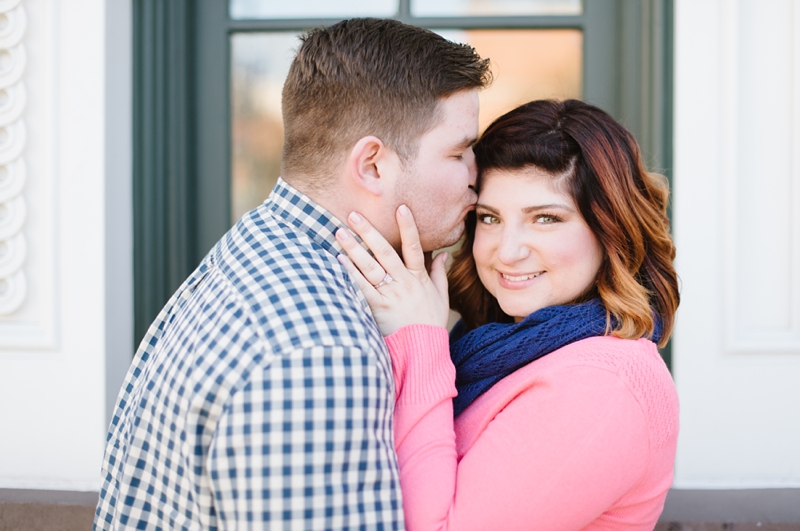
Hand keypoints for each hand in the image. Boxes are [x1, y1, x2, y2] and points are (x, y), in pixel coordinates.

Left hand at [336, 205, 449, 335]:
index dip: (408, 227)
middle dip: (369, 232)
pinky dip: (349, 273)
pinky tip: (338, 260)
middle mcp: (404, 283)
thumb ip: (440, 273)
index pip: (414, 247)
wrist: (422, 349)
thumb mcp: (441, 296)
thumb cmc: (430, 322)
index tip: (401, 208)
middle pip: (385, 252)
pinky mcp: (377, 309)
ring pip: (370, 267)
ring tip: (339, 232)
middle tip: (353, 214)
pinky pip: (361, 288)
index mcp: (419, 278)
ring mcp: (390, 295)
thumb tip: (443, 253)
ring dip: (353, 248)